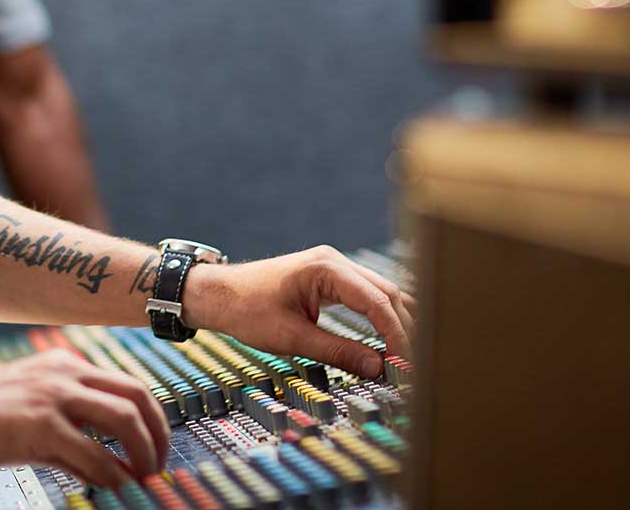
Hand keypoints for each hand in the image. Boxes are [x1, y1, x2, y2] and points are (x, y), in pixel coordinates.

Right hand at [0, 348, 170, 486]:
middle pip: (137, 397)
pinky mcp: (39, 425)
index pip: (127, 384)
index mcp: (62, 364)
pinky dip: (113, 476)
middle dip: (159, 435)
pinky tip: (113, 488)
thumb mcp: (29, 410)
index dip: (152, 418)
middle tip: (158, 465)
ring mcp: (52, 396)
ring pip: (124, 420)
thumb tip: (109, 465)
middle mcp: (62, 373)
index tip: (155, 446)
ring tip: (143, 479)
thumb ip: (71, 430)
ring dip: (144, 455)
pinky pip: (94, 455)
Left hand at [183, 245, 415, 378]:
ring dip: (395, 322)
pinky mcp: (329, 277)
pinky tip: (388, 338)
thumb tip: (378, 368)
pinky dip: (380, 315)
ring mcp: (333, 266)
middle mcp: (334, 261)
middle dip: (403, 329)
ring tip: (404, 355)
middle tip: (411, 364)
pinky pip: (366, 294)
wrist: (218, 294)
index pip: (377, 302)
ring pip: (380, 292)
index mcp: (325, 268)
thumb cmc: (246, 310)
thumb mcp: (291, 337)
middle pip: (387, 293)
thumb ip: (338, 352)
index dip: (397, 335)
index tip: (405, 363)